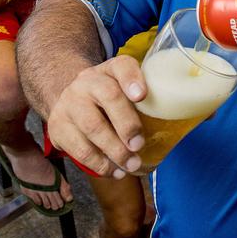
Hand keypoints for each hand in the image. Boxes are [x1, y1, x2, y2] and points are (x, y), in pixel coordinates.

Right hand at [46, 55, 147, 176]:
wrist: (70, 102)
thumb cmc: (108, 100)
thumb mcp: (124, 91)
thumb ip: (146, 99)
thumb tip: (179, 119)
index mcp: (110, 70)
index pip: (122, 66)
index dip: (132, 79)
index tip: (142, 96)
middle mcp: (87, 82)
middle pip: (109, 97)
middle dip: (127, 125)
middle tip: (139, 146)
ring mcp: (69, 103)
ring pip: (92, 127)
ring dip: (114, 151)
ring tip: (131, 165)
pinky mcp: (57, 127)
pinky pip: (79, 149)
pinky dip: (99, 164)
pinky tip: (114, 171)